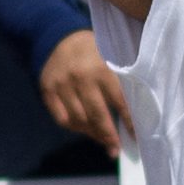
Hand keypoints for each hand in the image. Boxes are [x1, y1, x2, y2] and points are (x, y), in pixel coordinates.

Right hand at [39, 28, 132, 148]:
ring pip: (79, 120)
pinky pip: (62, 118)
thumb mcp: (110, 57)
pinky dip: (75, 128)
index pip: (119, 101)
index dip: (128, 121)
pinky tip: (85, 130)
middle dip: (109, 135)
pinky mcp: (48, 91)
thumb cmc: (92, 48)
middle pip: (97, 115)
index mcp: (101, 68)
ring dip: (93, 134)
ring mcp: (62, 85)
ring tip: (103, 141)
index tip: (136, 135)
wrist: (58, 36)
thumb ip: (120, 80)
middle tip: (116, 148)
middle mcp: (81, 78)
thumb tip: (134, 112)